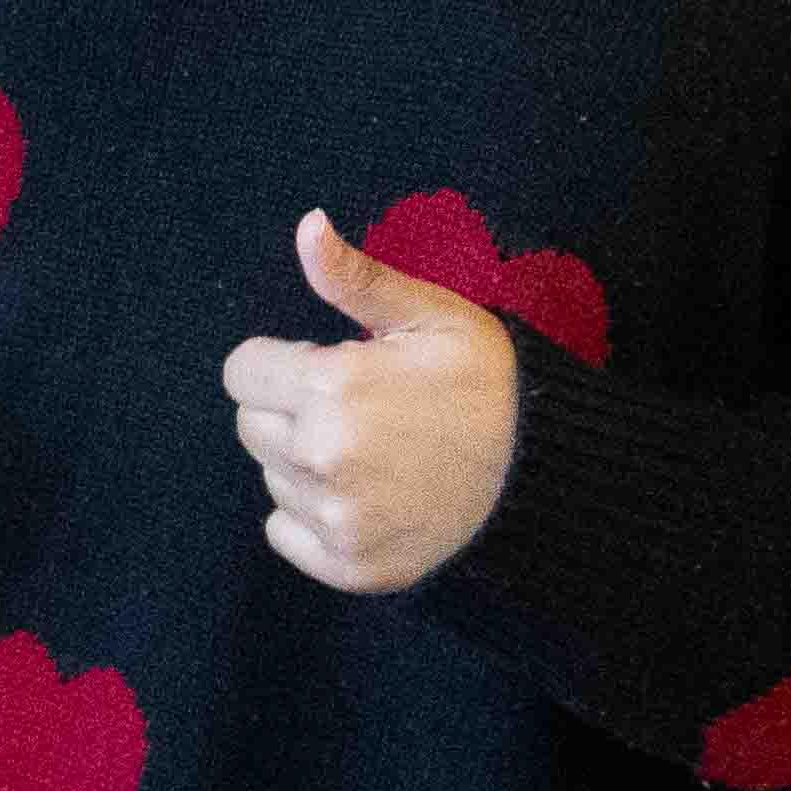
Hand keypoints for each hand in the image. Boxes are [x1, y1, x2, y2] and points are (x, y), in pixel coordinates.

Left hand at [227, 208, 521, 595]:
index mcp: (332, 386)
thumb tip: (308, 226)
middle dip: (292, 410)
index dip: (282, 363)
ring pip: (273, 476)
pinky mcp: (348, 565)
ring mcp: (335, 516)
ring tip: (377, 453)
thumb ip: (358, 278)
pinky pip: (283, 532)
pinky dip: (312, 517)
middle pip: (251, 424)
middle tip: (360, 411)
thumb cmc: (490, 386)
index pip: (242, 371)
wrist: (548, 477)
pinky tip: (369, 497)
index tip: (330, 368)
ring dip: (306, 463)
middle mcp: (322, 455)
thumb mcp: (434, 317)